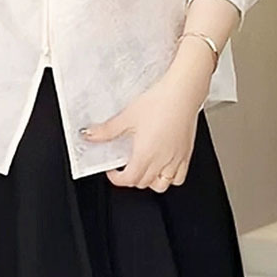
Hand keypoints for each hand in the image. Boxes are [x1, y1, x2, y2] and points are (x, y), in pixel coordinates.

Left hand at [81, 65, 209, 191]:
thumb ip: (107, 130)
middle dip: (131, 177)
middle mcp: (161, 161)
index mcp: (145, 154)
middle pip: (143, 183)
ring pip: (162, 184)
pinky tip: (164, 166)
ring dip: (151, 181)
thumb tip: (89, 135)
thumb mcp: (128, 115)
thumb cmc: (159, 102)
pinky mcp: (187, 154)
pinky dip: (171, 177)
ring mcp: (176, 159)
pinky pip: (180, 177)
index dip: (117, 178)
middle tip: (125, 164)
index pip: (129, 180)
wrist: (182, 92)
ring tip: (144, 167)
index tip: (112, 170)